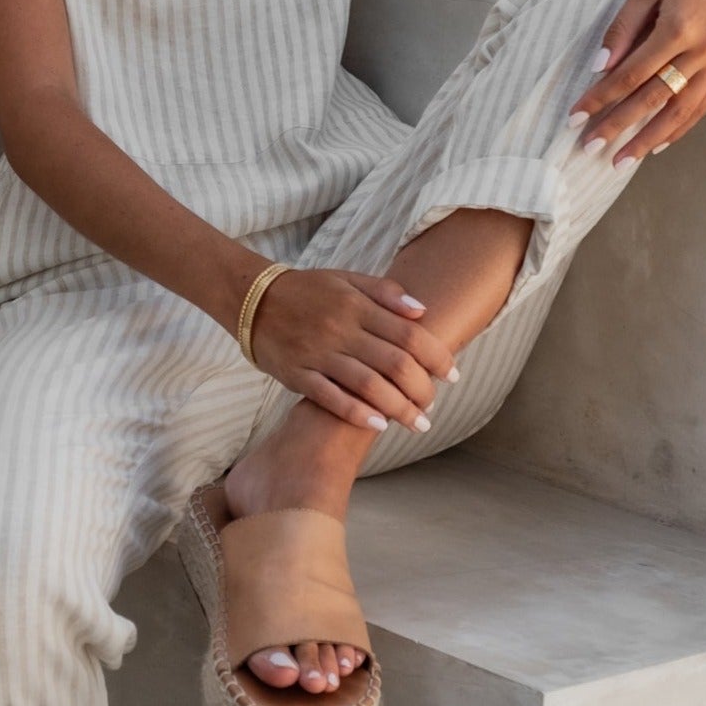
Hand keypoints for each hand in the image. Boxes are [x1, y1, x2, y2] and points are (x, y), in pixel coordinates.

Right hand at [246, 266, 460, 430]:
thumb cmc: (306, 290)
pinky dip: (358, 413)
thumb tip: (423, 310)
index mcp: (357, 306)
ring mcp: (318, 354)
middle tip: (432, 405)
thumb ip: (386, 292)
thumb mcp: (346, 280)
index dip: (437, 357)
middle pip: (395, 364)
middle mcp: (341, 330)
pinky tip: (379, 425)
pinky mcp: (297, 375)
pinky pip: (331, 398)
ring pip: (368, 386)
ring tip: (417, 423)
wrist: (252, 300)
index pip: (409, 334)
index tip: (452, 375)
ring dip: (399, 409)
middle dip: (422, 390)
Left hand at [567, 0, 705, 162]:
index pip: (630, 75)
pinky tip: (657, 144)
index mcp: (678, 28)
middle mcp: (702, 51)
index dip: (601, 98)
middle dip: (618, 126)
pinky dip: (679, 128)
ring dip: (648, 140)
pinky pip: (701, 106)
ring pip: (679, 111)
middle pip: (652, 99)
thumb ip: (622, 28)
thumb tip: (599, 67)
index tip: (575, 117)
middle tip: (589, 148)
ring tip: (621, 161)